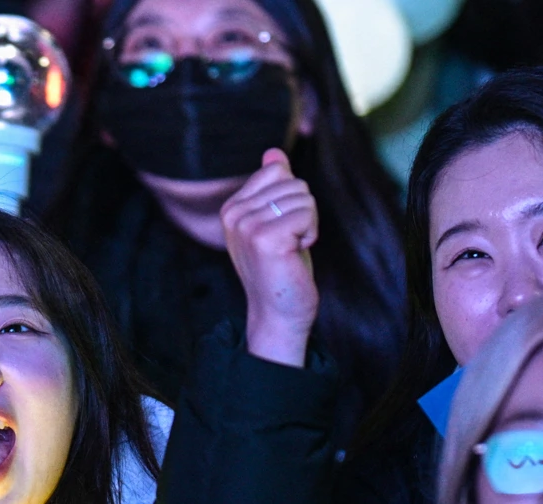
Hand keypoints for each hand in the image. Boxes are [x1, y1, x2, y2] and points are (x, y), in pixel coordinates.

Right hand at [220, 149, 320, 367]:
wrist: (278, 312)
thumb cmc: (281, 267)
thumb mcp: (276, 221)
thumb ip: (273, 186)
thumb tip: (273, 152)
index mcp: (232, 207)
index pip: (278, 171)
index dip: (293, 198)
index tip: (283, 229)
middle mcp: (234, 214)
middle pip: (294, 182)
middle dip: (303, 212)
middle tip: (290, 243)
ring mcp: (247, 226)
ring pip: (303, 197)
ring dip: (308, 224)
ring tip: (292, 250)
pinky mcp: (266, 238)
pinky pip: (307, 214)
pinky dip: (311, 234)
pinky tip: (296, 254)